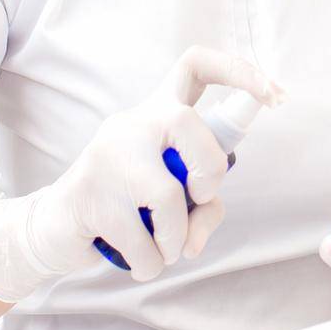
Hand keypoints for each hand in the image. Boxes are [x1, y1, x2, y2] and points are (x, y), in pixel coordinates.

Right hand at [0, 46, 283, 300]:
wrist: (55, 228)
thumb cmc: (127, 205)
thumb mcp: (174, 199)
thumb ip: (203, 206)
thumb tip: (196, 238)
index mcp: (157, 113)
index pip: (195, 65)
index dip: (239, 71)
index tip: (275, 93)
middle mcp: (132, 123)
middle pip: (187, 122)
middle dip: (210, 171)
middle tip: (200, 200)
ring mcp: (106, 156)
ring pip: (167, 196)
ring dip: (177, 239)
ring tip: (164, 249)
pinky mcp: (89, 196)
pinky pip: (144, 241)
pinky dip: (153, 264)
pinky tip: (142, 261)